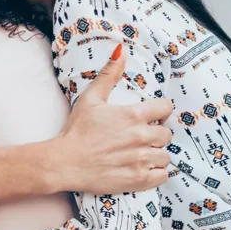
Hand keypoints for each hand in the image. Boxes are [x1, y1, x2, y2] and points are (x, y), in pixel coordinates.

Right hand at [49, 44, 173, 194]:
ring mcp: (141, 160)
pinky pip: (163, 175)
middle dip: (156, 133)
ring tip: (140, 153)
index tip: (150, 116)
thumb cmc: (76, 130)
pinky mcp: (139, 179)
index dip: (159, 111)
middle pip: (167, 134)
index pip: (166, 108)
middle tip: (140, 136)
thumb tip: (121, 50)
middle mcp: (141, 137)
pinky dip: (156, 172)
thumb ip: (109, 74)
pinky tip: (142, 167)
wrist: (64, 162)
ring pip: (165, 155)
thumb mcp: (90, 98)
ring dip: (156, 153)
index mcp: (133, 115)